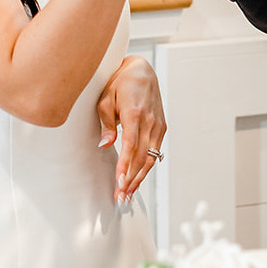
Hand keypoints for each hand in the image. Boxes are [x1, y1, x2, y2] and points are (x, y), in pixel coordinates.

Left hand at [97, 55, 165, 202]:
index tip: (119, 182)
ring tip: (128, 194)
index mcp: (135, 113)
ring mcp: (158, 125)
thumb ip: (106, 123)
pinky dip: (146, 167)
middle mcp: (150, 121)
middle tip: (120, 197)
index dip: (126, 166)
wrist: (142, 70)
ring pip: (150, 158)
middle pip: (142, 157)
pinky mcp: (161, 127)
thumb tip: (105, 144)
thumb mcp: (106, 98)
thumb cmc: (120, 82)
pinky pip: (155, 151)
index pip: (131, 145)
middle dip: (131, 179)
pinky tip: (138, 178)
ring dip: (139, 178)